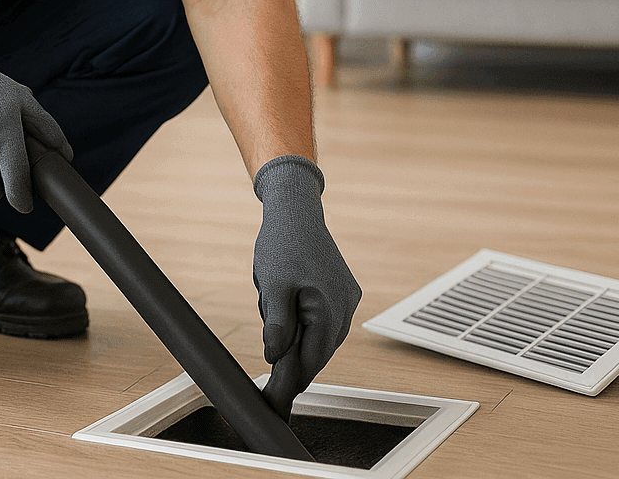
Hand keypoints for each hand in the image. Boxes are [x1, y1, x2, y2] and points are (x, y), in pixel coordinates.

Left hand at [251, 155, 361, 420]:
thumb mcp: (272, 287)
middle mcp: (344, 310)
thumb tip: (275, 359)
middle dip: (293, 371)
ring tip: (277, 354)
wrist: (296, 211)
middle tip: (271, 396)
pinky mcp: (344, 293)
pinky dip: (308, 332)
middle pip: (317, 355)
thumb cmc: (281, 245)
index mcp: (328, 311)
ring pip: (321, 340)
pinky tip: (292, 330)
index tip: (274, 407)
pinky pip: (325, 323)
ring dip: (300, 349)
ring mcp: (347, 301)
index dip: (289, 387)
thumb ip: (277, 325)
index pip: (308, 364)